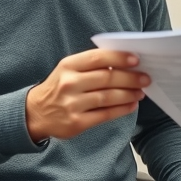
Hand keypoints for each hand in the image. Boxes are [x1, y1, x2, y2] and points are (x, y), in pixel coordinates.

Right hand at [25, 49, 149, 141]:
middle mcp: (69, 83)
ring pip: (108, 97)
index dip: (119, 58)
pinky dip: (122, 109)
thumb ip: (91, 65)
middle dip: (131, 78)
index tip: (136, 60)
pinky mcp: (77, 123)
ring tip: (141, 92)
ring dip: (129, 94)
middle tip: (146, 78)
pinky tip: (131, 105)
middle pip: (107, 78)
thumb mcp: (68, 70)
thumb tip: (124, 63)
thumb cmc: (59, 88)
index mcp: (68, 65)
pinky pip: (105, 114)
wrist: (35, 113)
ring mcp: (72, 104)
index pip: (98, 58)